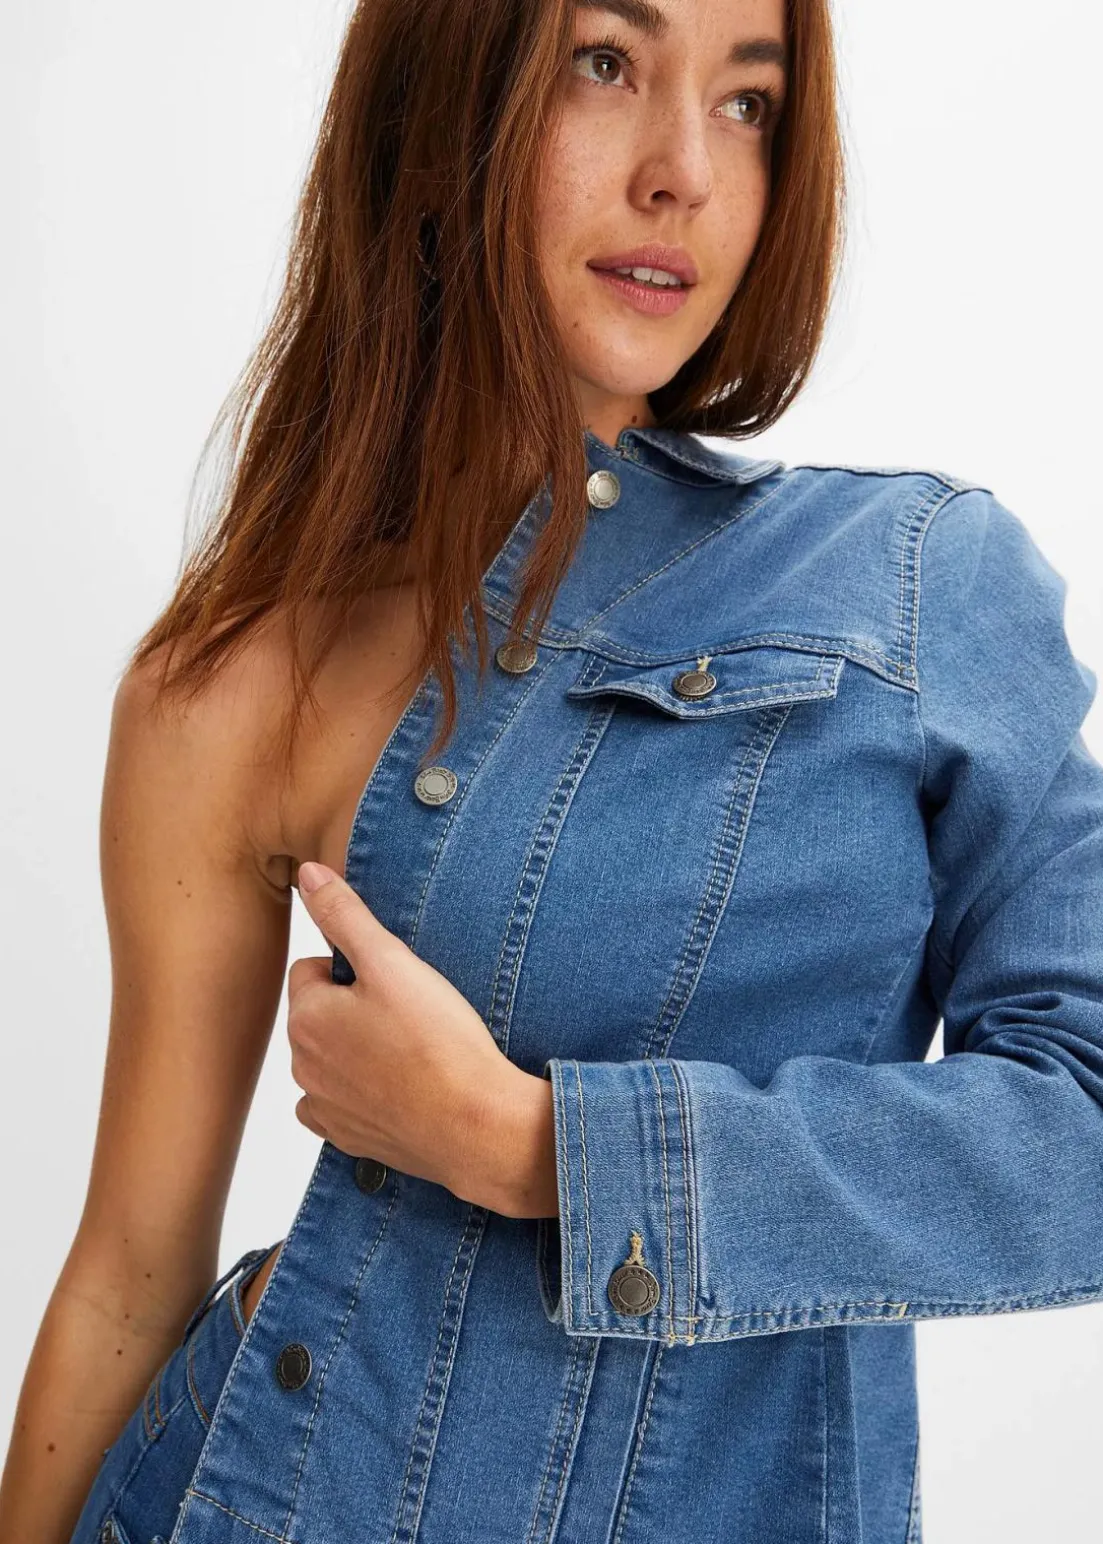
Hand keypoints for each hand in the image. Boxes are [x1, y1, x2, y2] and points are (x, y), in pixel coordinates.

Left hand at [288, 861, 554, 1215]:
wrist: (475, 1125)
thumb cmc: (438, 1042)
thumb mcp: (392, 961)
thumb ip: (344, 914)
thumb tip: (306, 874)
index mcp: (306, 1017)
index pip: (313, 969)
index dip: (356, 969)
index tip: (395, 984)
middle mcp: (302, 1066)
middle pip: (321, 1015)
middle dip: (354, 1009)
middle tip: (410, 1016)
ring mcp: (325, 1107)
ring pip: (333, 1058)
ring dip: (359, 1052)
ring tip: (412, 1052)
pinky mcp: (348, 1138)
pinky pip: (343, 1104)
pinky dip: (364, 1094)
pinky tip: (402, 1089)